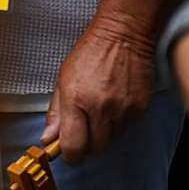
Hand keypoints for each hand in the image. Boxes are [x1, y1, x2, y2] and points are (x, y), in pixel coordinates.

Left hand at [42, 13, 154, 163]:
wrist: (123, 35)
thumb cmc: (90, 52)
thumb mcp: (63, 78)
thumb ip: (55, 111)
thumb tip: (48, 138)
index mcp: (76, 100)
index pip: (73, 147)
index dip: (69, 154)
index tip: (67, 150)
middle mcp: (100, 108)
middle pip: (94, 149)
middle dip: (86, 145)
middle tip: (82, 130)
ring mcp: (123, 110)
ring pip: (111, 141)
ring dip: (102, 134)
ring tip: (99, 111)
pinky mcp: (140, 109)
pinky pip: (126, 129)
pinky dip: (118, 124)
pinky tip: (114, 105)